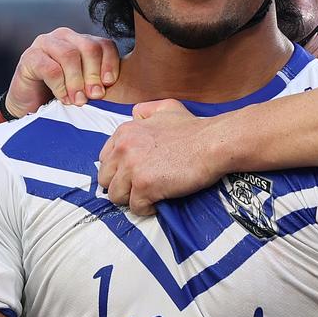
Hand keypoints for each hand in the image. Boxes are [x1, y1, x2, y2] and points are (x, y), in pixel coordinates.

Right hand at [4, 28, 120, 115]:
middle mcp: (65, 37)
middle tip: (94, 96)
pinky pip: (50, 68)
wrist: (31, 107)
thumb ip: (103, 83)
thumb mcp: (88, 89)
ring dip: (77, 82)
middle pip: (89, 47)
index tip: (109, 85)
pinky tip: (63, 99)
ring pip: (70, 56)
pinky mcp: (29, 56)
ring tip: (78, 101)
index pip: (105, 44)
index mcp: (83, 42)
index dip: (110, 64)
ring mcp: (46, 43)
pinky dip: (60, 86)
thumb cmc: (64, 97)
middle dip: (94, 74)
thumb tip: (125, 89)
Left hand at [98, 100, 224, 214]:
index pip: (105, 160)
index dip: (119, 170)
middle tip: (141, 187)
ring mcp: (132, 168)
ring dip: (133, 199)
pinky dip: (148, 208)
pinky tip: (160, 201)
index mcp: (125, 132)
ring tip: (151, 195)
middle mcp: (123, 149)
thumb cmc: (194, 129)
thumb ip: (145, 111)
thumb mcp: (166, 108)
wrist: (212, 143)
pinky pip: (136, 208)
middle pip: (105, 180)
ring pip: (116, 196)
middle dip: (122, 186)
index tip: (134, 174)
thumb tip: (136, 115)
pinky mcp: (144, 186)